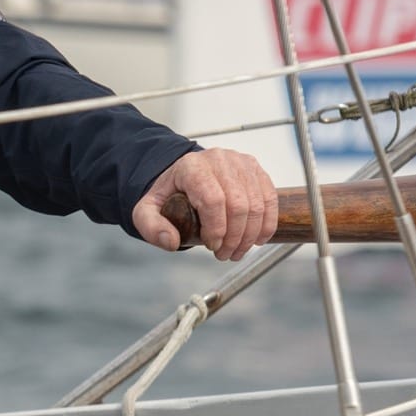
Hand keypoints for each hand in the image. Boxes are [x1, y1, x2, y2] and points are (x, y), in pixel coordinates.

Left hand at [132, 148, 277, 260]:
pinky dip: (267, 223)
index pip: (212, 199)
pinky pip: (269, 198)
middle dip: (234, 237)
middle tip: (225, 255)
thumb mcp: (146, 210)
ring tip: (237, 251)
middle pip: (238, 204)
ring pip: (257, 204)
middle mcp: (218, 160)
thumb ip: (151, 227)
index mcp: (192, 167)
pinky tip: (257, 239)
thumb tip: (171, 242)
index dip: (217, 228)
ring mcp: (240, 162)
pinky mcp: (255, 169)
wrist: (183, 176)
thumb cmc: (168, 195)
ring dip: (250, 235)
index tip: (212, 246)